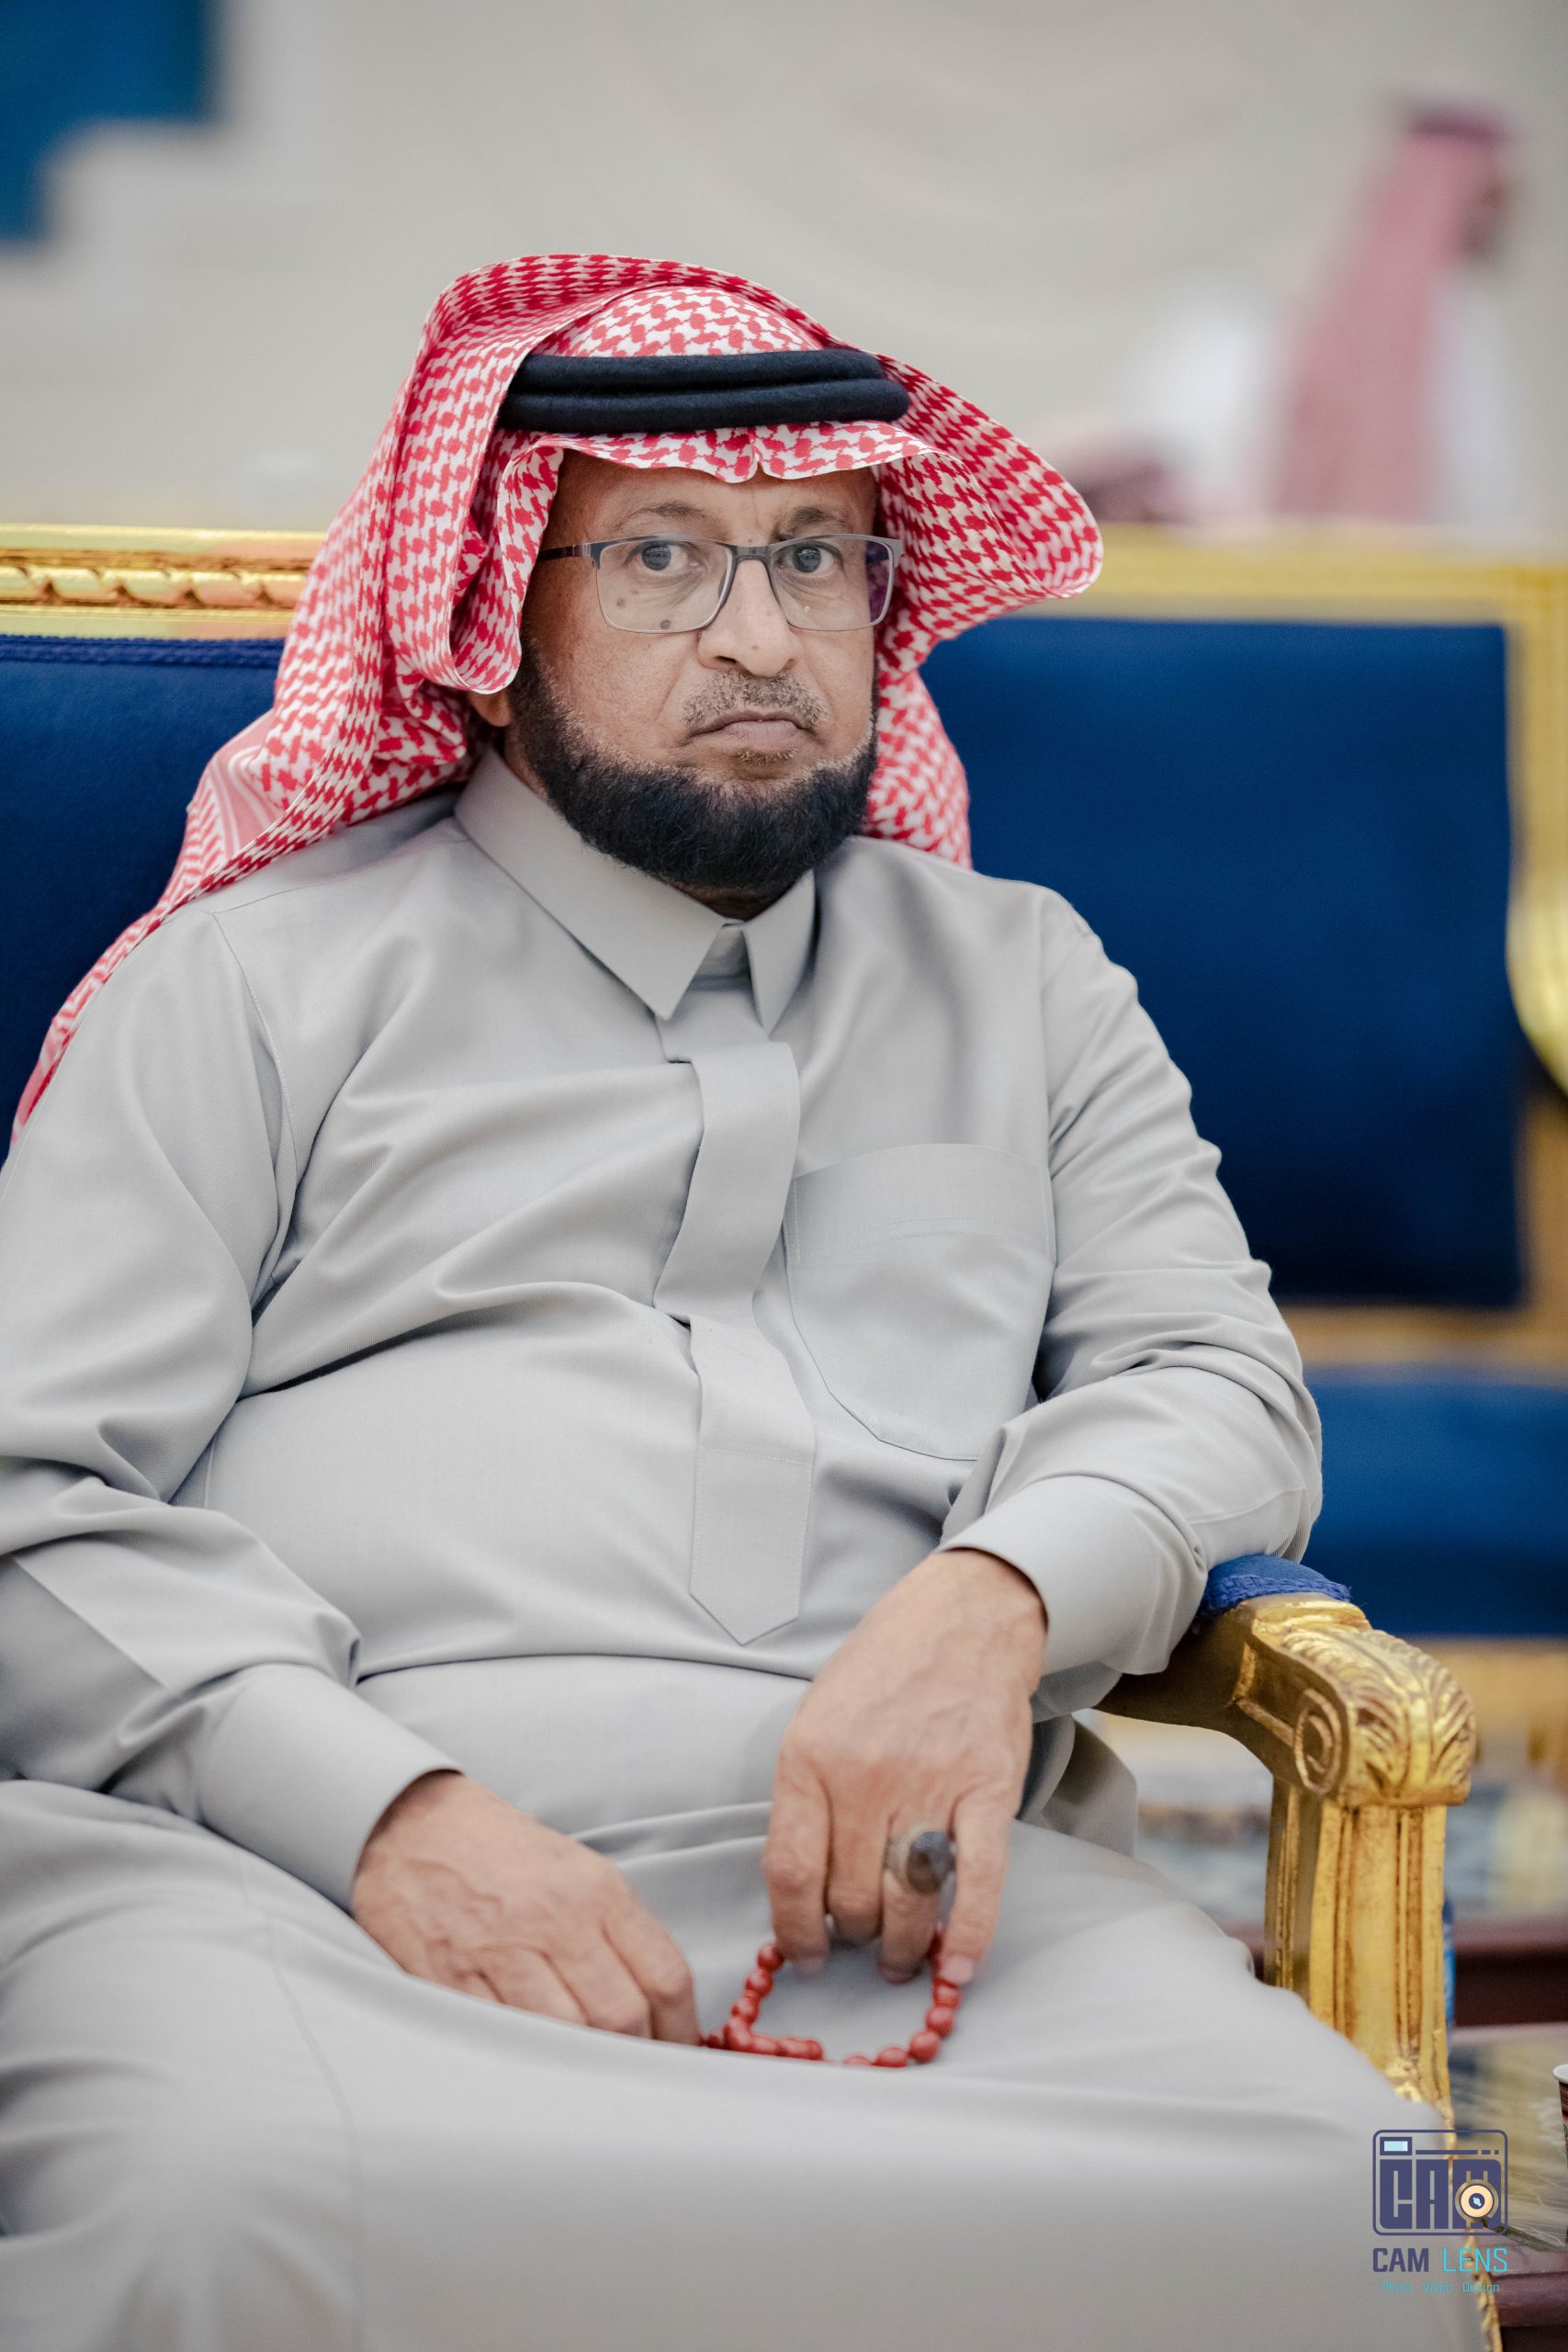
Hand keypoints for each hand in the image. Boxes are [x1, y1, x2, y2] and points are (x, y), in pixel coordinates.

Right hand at [351, 1770, 700, 2042]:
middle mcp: (555, 1918)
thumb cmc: (502, 1852)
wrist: (413, 1825)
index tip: (678, 2050)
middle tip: (636, 2073)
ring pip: (566, 2035)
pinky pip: (503, 2035)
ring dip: (584, 2065)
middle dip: (636, 2055)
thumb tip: (659, 2008)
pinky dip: (526, 2057)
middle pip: (621, 2016)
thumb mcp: (577, 1870)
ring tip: (590, 2075)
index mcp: (596, 1889)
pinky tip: (536, 2062)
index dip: (681, 2028)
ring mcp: (501, 1950)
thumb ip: (619, 1933)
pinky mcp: (451, 1977)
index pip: (664, 1975)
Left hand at [763, 1548, 1044, 1987]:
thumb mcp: (815, 1720)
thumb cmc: (881, 1672)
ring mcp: (930, 1784)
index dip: (794, 1931)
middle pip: (850, 1896)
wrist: (961, 1620)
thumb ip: (805, 1799)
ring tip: (900, 1959)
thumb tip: (800, 1890)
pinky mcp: (989, 1790)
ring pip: (907, 1900)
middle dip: (852, 1937)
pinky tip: (956, 1970)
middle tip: (860, 1944)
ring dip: (901, 1947)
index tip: (803, 1955)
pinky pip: (978, 1881)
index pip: (791, 1873)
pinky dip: (968, 1935)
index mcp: (809, 1757)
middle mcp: (865, 1776)